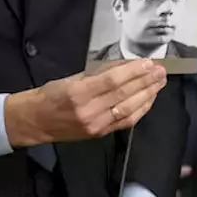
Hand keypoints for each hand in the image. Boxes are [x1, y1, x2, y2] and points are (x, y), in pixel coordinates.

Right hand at [6, 59, 167, 145]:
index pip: (113, 81)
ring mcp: (96, 125)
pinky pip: (125, 121)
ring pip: (129, 109)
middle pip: (124, 94)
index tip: (149, 63)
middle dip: (146, 81)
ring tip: (159, 82)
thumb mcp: (72, 78)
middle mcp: (89, 111)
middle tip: (161, 71)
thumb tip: (126, 65)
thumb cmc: (50, 95)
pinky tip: (149, 99)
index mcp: (78, 93)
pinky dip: (140, 109)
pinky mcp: (99, 134)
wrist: (34, 122)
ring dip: (148, 95)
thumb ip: (99, 73)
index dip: (134, 71)